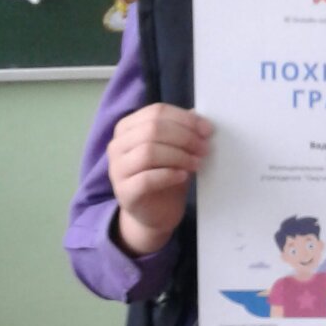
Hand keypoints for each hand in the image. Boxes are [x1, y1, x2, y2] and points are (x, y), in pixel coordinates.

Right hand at [108, 102, 211, 256]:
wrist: (154, 213)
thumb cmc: (165, 176)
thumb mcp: (175, 149)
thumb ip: (182, 130)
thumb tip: (198, 116)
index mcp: (127, 127)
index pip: (156, 112)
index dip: (185, 119)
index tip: (208, 130)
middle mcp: (117, 145)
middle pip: (152, 129)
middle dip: (184, 137)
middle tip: (204, 148)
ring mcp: (117, 169)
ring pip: (148, 151)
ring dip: (179, 155)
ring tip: (197, 163)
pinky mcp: (124, 192)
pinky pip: (146, 179)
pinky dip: (169, 175)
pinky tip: (183, 176)